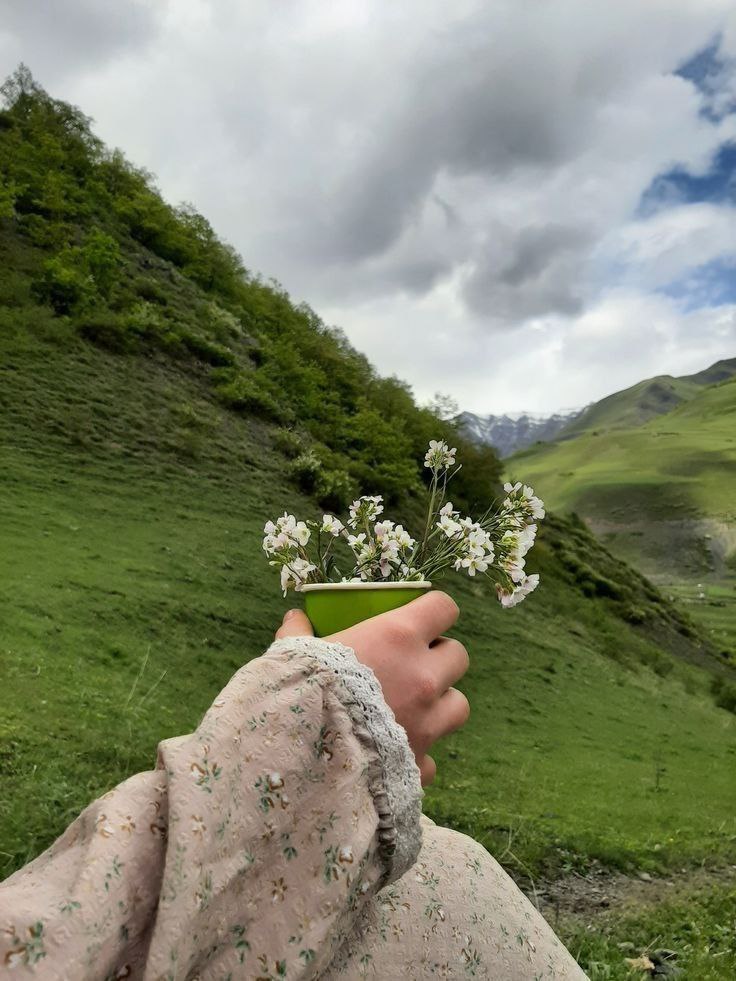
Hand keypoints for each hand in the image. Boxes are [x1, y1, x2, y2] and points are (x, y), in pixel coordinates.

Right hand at [275, 592, 469, 785]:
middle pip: (458, 655)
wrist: (300, 760)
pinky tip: (394, 756)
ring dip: (440, 705)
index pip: (443, 608)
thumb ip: (298, 633)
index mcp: (398, 637)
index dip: (434, 612)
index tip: (420, 619)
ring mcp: (427, 722)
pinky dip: (418, 756)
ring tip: (412, 710)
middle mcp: (423, 676)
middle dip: (439, 659)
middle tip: (411, 666)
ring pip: (458, 705)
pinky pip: (432, 759)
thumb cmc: (300, 692)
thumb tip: (295, 618)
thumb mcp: (294, 654)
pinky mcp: (419, 763)